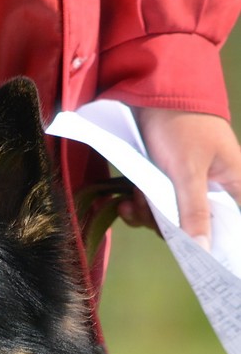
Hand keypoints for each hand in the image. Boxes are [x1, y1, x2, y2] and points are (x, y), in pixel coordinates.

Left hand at [118, 108, 240, 249]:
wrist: (149, 90)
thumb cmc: (182, 124)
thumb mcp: (188, 171)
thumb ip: (195, 213)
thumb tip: (203, 252)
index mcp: (232, 186)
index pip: (231, 230)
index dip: (214, 247)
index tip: (196, 263)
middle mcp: (211, 189)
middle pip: (192, 231)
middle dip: (165, 227)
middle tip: (148, 208)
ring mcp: (184, 187)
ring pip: (166, 222)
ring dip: (146, 215)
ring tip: (134, 196)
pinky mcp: (161, 182)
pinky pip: (150, 209)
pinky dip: (136, 208)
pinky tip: (124, 201)